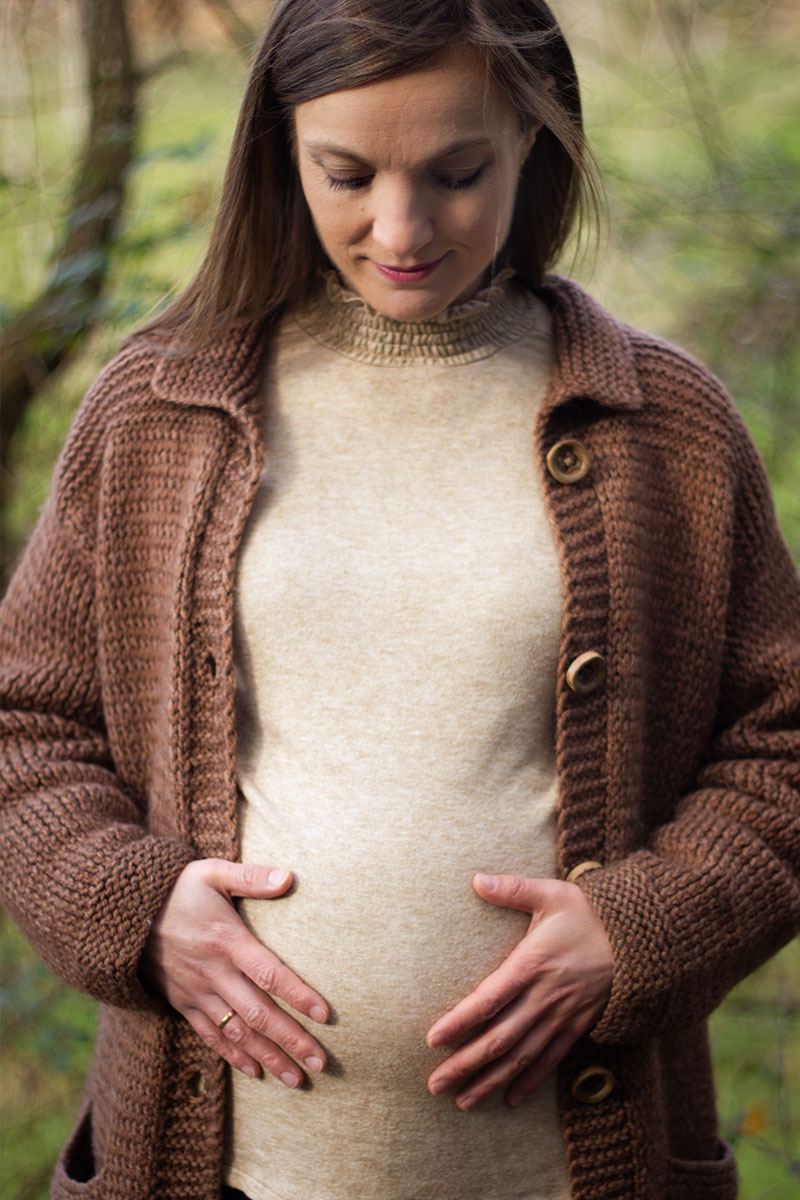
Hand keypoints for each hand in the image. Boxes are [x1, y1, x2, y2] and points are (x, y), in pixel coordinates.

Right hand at [140, 858, 328, 1086]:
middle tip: (321, 1063)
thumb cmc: (177, 887)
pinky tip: (255, 1072)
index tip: (325, 1015)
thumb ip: (251, 877)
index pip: (269, 974)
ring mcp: (196, 991)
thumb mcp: (213, 872)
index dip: (298, 995)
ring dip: (267, 1057)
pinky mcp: (182, 1002)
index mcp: (227, 940)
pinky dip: (233, 1056)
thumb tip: (289, 878)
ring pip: (237, 1032)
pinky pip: (209, 1036)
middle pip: (258, 1013)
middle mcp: (213, 972)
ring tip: (296, 1079)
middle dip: (290, 1040)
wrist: (125, 911)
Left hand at [426, 874, 612, 1109]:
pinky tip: (510, 1099)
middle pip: (499, 1038)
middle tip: (435, 1085)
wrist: (643, 939)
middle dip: (465, 1064)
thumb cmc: (592, 913)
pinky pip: (551, 1060)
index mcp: (532, 964)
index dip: (460, 1022)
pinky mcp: (578, 1026)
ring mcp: (562, 1016)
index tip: (433, 1039)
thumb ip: (513, 888)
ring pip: (521, 1057)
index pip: (489, 999)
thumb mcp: (552, 894)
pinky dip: (530, 1082)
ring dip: (491, 1081)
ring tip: (463, 1102)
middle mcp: (545, 997)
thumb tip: (476, 879)